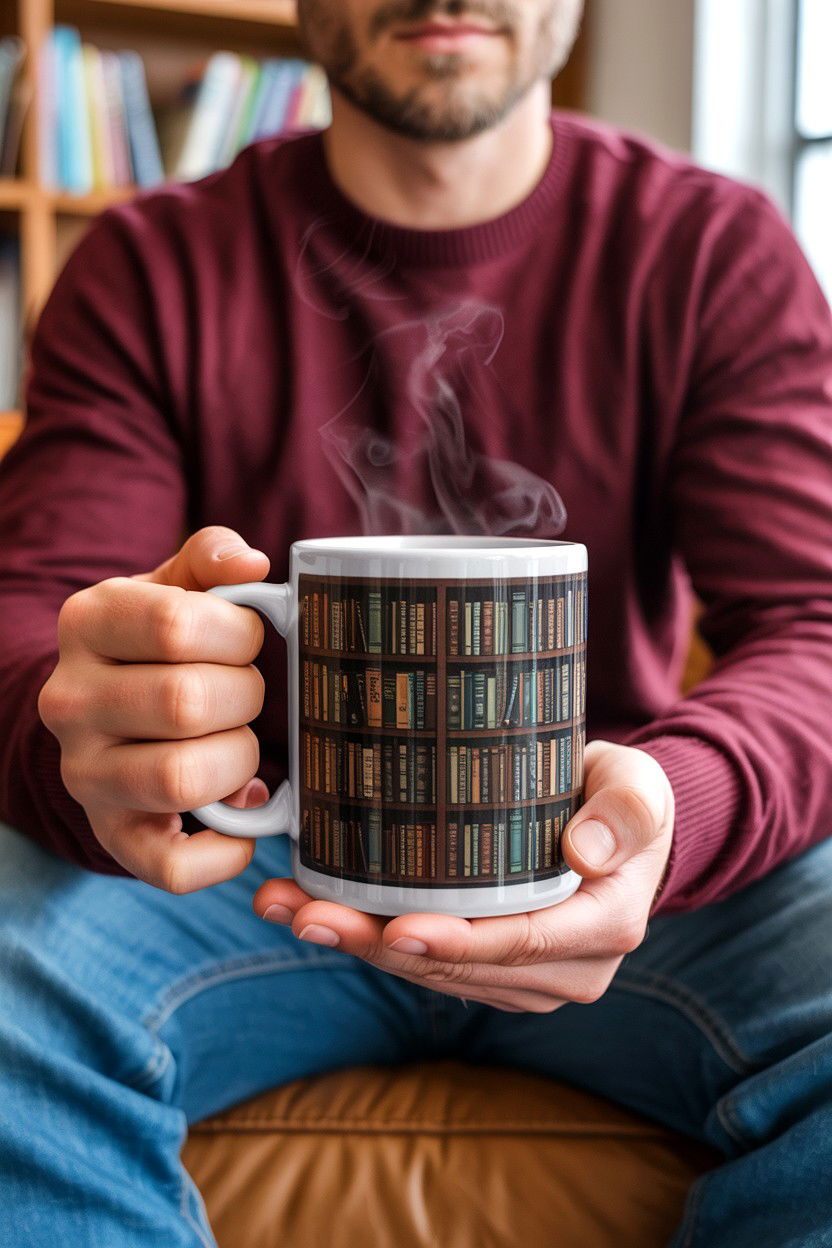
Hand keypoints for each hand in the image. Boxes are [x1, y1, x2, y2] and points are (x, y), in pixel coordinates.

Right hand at [38, 526, 271, 891]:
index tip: (249, 637)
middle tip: (249, 693)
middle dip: (247, 696)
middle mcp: (70, 700)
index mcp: (87, 624)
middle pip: (184, 702)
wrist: (103, 709)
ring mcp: (84, 774)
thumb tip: (252, 565)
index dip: (239, 633)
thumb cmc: (159, 642)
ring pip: (181, 778)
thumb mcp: (175, 587)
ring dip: (240, 760)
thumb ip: (211, 558)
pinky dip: (226, 850)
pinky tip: (245, 810)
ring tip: (241, 743)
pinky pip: (172, 866)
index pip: (175, 625)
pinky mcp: (111, 835)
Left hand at [253, 741, 673, 1012]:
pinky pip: (429, 964)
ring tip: (287, 906)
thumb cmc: (622, 795)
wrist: (618, 821)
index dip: (458, 941)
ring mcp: (528, 977)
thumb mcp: (639, 785)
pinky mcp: (494, 969)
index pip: (523, 942)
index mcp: (607, 926)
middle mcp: (568, 969)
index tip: (397, 928)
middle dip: (378, 944)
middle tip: (305, 912)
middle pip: (461, 965)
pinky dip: (372, 938)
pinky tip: (314, 908)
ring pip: (433, 973)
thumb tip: (586, 851)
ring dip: (359, 944)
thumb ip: (628, 809)